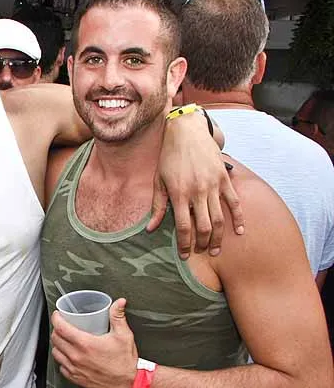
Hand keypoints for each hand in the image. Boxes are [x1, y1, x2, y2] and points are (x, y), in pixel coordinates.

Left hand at [51, 298, 136, 387]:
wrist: (130, 382)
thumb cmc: (126, 360)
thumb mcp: (123, 334)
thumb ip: (118, 316)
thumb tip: (119, 303)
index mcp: (85, 344)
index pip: (61, 327)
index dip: (56, 318)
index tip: (58, 315)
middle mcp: (77, 356)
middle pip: (56, 339)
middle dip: (56, 330)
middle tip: (62, 326)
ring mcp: (75, 369)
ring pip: (56, 353)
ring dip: (58, 345)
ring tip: (64, 340)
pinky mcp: (76, 379)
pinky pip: (61, 367)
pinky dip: (62, 360)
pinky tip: (68, 356)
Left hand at [149, 111, 243, 257]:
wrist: (187, 132)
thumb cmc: (169, 157)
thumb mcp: (158, 181)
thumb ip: (157, 206)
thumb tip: (149, 229)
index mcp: (178, 193)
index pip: (183, 227)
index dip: (185, 244)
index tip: (186, 255)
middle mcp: (197, 191)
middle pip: (203, 226)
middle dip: (202, 244)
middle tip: (201, 252)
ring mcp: (213, 185)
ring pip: (219, 218)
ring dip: (218, 237)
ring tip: (215, 249)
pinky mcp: (224, 178)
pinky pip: (234, 202)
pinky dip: (238, 218)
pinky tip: (239, 231)